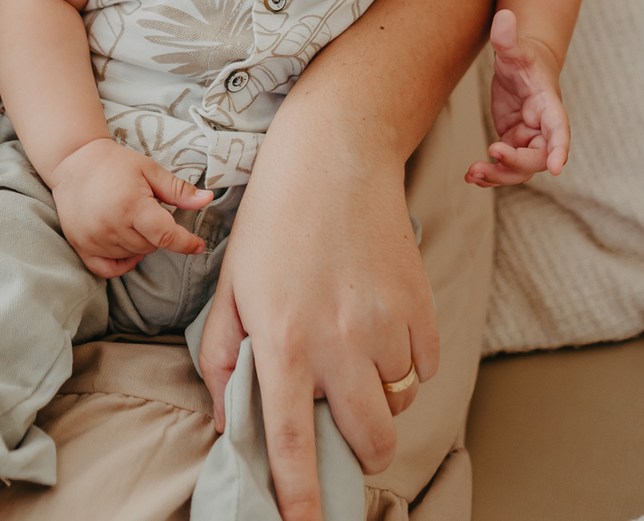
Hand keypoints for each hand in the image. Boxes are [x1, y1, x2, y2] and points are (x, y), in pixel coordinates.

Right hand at [50, 137, 212, 276]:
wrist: (73, 160)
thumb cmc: (115, 163)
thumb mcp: (149, 170)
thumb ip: (178, 189)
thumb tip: (208, 199)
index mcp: (132, 205)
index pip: (166, 236)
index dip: (186, 243)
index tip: (198, 244)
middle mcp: (112, 226)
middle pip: (151, 246)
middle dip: (156, 232)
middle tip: (146, 209)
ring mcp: (95, 239)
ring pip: (133, 256)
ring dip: (139, 243)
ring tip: (130, 217)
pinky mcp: (81, 246)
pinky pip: (109, 269)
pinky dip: (121, 262)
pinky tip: (124, 245)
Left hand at [197, 121, 437, 520]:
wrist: (334, 156)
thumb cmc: (273, 220)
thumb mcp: (231, 286)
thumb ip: (221, 357)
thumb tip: (228, 424)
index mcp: (282, 341)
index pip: (294, 446)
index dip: (301, 501)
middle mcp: (337, 342)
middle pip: (368, 441)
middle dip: (359, 453)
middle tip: (343, 428)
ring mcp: (385, 326)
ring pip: (397, 403)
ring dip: (378, 395)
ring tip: (352, 347)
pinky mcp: (422, 308)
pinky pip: (423, 368)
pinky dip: (405, 362)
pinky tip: (378, 321)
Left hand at [466, 9, 569, 185]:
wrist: (521, 67)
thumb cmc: (523, 57)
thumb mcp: (514, 48)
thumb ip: (508, 37)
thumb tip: (504, 15)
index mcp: (549, 105)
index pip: (559, 129)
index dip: (559, 149)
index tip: (557, 169)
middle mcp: (542, 128)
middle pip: (537, 157)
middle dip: (517, 161)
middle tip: (491, 152)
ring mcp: (528, 138)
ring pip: (520, 169)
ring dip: (499, 175)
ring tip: (473, 173)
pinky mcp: (513, 142)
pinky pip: (505, 166)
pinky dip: (490, 173)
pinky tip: (471, 176)